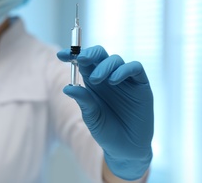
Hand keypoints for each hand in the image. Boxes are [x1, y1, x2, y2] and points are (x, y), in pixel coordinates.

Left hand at [57, 45, 153, 180]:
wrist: (126, 148)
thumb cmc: (105, 131)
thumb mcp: (91, 116)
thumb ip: (83, 100)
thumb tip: (67, 87)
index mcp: (92, 81)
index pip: (83, 62)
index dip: (72, 55)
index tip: (60, 55)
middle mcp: (108, 76)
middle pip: (100, 54)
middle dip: (89, 53)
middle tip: (80, 59)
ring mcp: (125, 79)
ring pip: (115, 59)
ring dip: (103, 66)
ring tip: (95, 80)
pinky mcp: (141, 84)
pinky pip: (135, 68)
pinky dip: (123, 70)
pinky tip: (113, 80)